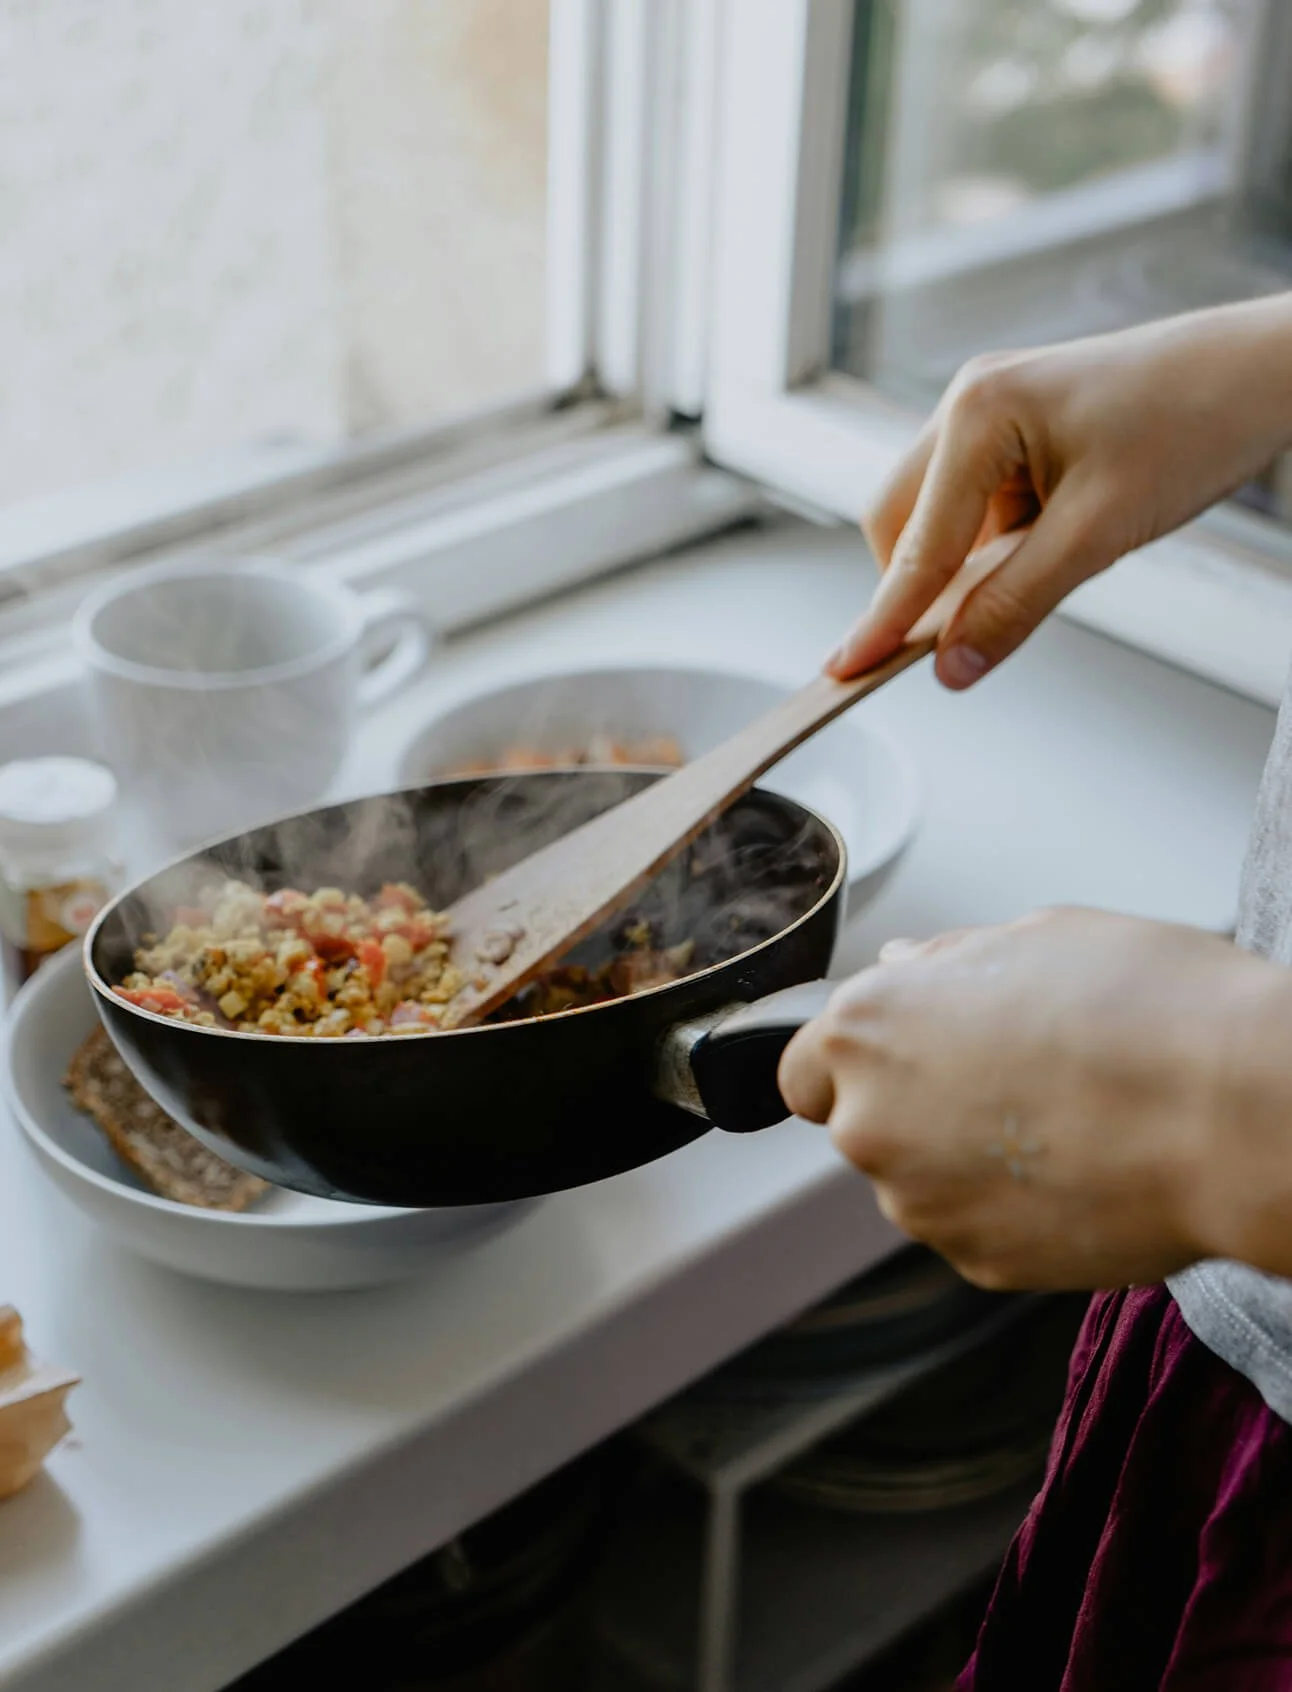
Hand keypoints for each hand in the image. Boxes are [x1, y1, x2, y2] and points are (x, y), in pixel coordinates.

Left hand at [778, 908, 1291, 1290]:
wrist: (1230, 1113)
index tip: (903, 1056)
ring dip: (966, 1162)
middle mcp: (871, 1122)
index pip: (802, 1068)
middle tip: (1012, 1079)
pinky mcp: (979, 1263)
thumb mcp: (1038, 937)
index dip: (853, 1062)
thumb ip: (948, 962)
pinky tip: (1081, 1168)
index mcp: (867, 1028)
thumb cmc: (1145, 1008)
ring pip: (921, 1183)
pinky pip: (977, 1230)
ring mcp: (921, 1204)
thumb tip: (908, 967)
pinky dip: (1014, 1209)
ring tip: (1064, 1121)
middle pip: (864, 1125)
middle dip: (918, 1107)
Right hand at [828, 296, 1291, 689]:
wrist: (1264, 372)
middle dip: (919, 585)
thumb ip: (1016, 603)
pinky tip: (1050, 547)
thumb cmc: (1196, 420)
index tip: (846, 669)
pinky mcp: (1017, 430)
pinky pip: (975, 505)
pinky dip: (995, 545)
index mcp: (978, 411)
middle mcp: (969, 402)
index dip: (883, 618)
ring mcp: (990, 412)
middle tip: (948, 641)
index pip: (914, 544)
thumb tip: (954, 663)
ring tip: (1043, 571)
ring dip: (965, 564)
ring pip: (935, 516)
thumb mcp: (1100, 533)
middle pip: (898, 523)